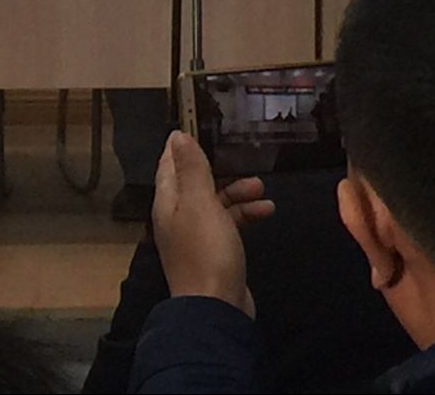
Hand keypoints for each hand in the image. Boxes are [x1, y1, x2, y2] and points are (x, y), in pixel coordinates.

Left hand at [152, 131, 274, 315]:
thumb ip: (191, 169)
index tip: (199, 124)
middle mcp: (178, 217)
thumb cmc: (206, 251)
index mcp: (168, 203)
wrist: (218, 308)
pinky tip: (266, 211)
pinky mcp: (217, 252)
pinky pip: (230, 224)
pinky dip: (246, 215)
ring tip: (262, 187)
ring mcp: (197, 236)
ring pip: (217, 203)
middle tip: (243, 157)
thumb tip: (177, 135)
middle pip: (196, 183)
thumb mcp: (199, 203)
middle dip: (220, 169)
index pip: (169, 165)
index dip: (182, 146)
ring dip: (238, 192)